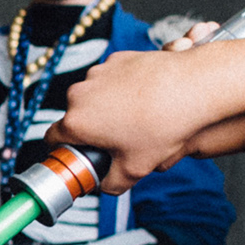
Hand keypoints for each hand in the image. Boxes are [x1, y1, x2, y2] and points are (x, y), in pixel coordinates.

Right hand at [59, 40, 244, 183]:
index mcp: (77, 122)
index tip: (79, 155)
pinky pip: (111, 78)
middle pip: (75, 116)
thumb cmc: (162, 128)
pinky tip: (144, 99)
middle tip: (117, 140)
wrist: (192, 88)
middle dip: (90, 128)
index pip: (52, 138)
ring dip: (105, 107)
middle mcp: (80, 94)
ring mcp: (98, 73)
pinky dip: (121, 88)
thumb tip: (106, 185)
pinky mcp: (117, 59)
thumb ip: (112, 184)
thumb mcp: (136, 169)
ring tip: (135, 118)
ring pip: (93, 96)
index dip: (64, 150)